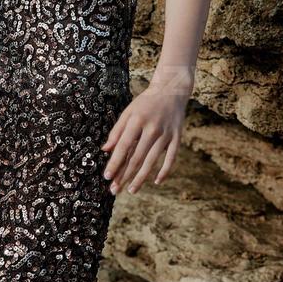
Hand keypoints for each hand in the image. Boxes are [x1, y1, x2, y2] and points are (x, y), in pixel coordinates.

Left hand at [100, 73, 190, 194]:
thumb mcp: (128, 112)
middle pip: (136, 157)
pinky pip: (171, 158)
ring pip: (152, 161)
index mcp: (137, 120)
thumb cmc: (145, 103)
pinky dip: (164, 171)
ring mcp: (166, 134)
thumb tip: (105, 150)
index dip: (115, 163)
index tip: (107, 177)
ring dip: (141, 178)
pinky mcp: (177, 138)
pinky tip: (156, 182)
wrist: (171, 90)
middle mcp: (152, 128)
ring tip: (131, 190)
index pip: (123, 146)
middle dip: (125, 176)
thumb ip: (117, 131)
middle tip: (115, 190)